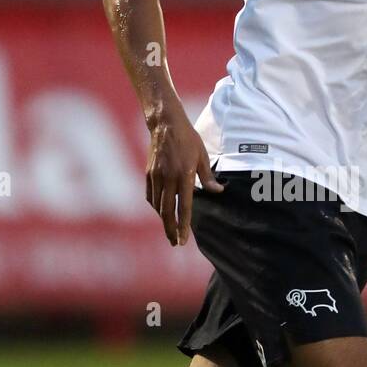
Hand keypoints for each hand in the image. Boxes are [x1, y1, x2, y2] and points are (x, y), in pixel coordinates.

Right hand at [145, 114, 222, 245]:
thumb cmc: (188, 139)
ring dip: (164, 219)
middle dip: (171, 229)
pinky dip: (156, 206)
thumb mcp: (202, 156)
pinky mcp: (148, 173)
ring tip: (170, 228)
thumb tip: (218, 192)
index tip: (183, 239)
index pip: (184, 207)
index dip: (183, 225)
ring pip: (158, 205)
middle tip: (175, 242)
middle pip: (167, 211)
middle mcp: (168, 178)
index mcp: (184, 175)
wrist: (165, 123)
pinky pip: (150, 196)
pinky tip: (161, 210)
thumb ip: (208, 178)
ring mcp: (156, 176)